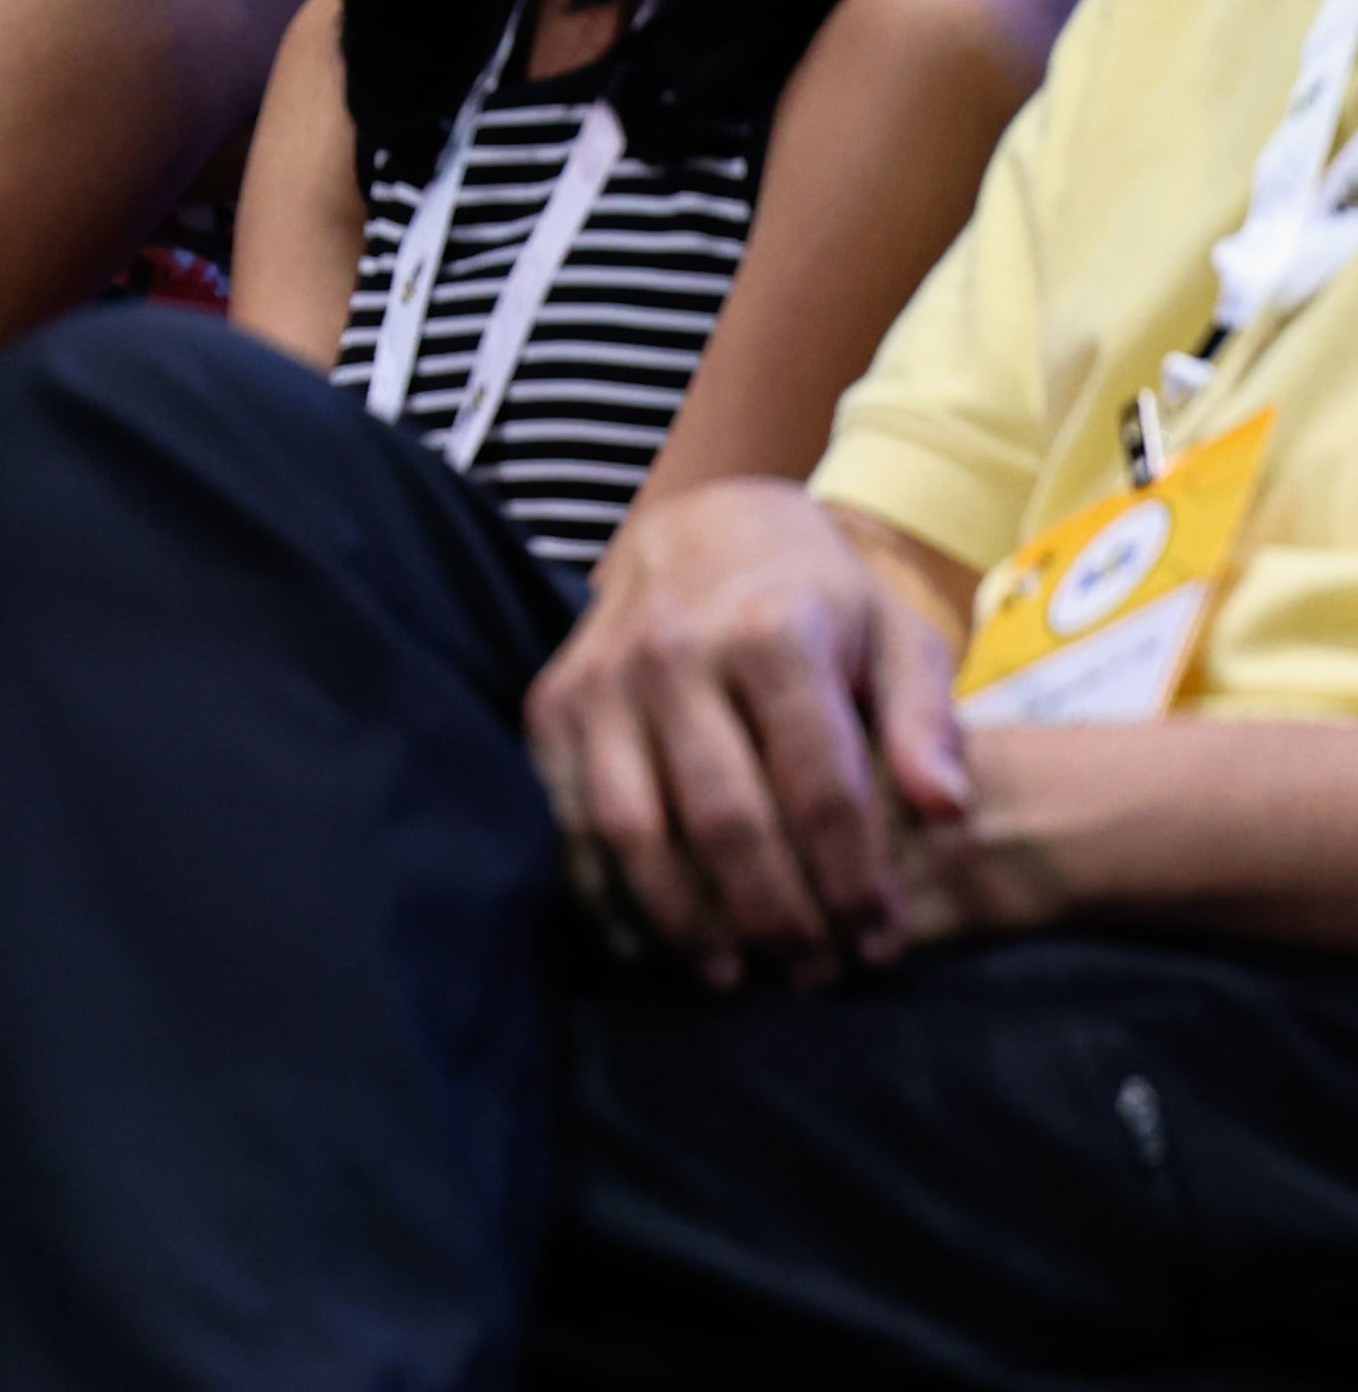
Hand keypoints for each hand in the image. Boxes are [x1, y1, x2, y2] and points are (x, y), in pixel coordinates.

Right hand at [529, 477, 971, 986]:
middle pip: (725, 818)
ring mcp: (600, 681)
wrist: (699, 522)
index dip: (856, 879)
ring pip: (633, 828)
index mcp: (772, 633)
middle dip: (777, 914)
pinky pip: (568, 819)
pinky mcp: (551, 706)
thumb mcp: (895, 634)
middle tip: (815, 975)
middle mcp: (674, 654)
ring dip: (684, 918)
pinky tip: (648, 944)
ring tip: (735, 975)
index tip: (883, 944)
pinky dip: (602, 893)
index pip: (821, 785)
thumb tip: (947, 813)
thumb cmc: (815, 595)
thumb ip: (926, 722)